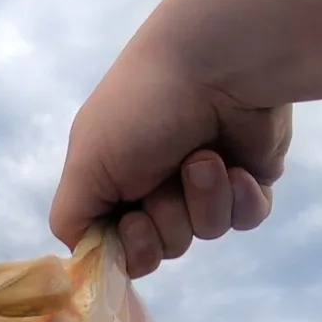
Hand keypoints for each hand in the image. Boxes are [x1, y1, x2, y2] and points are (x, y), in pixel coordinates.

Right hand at [49, 32, 291, 275]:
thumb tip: (84, 258)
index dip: (132, 248)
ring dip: (205, 198)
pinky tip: (239, 166)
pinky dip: (242, 198)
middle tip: (167, 178)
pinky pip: (246, 219)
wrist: (218, 63)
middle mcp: (157, 183)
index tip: (134, 221)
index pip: (121, 248)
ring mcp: (205, 183)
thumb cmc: (144, 106)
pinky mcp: (248, 180)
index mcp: (116, 179)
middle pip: (165, 248)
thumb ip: (73, 218)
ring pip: (207, 234)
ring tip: (205, 157)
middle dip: (169, 219)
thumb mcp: (87, 163)